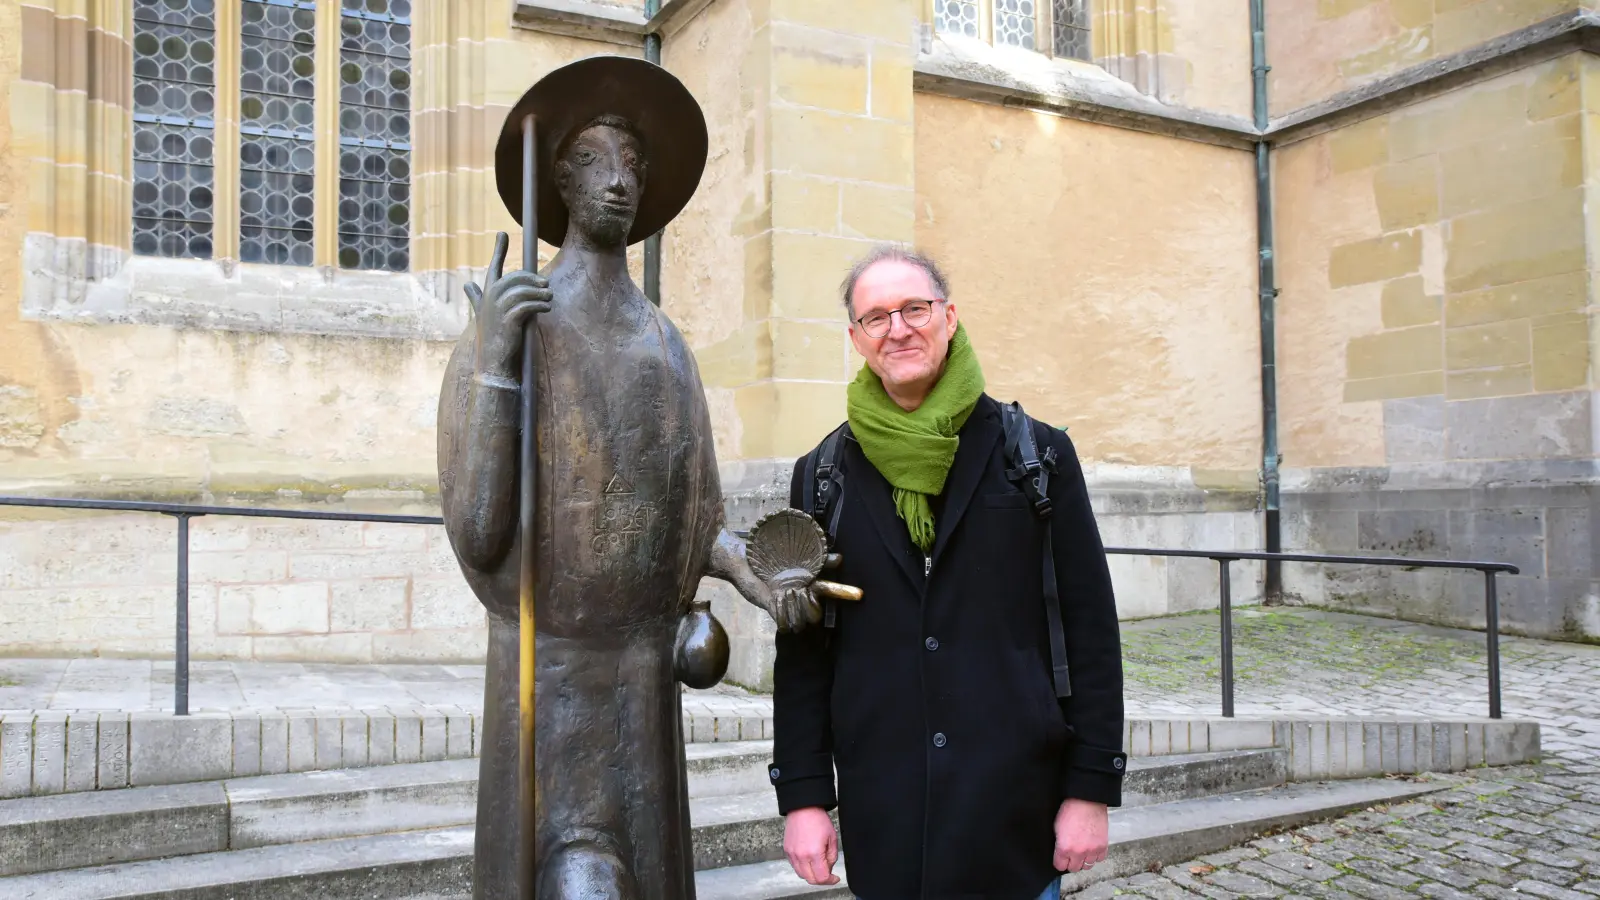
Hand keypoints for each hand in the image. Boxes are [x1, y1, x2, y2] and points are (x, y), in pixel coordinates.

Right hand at [465, 232, 551, 377]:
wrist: (493, 363)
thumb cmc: (490, 337)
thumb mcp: (481, 315)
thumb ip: (476, 298)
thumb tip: (467, 285)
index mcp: (486, 295)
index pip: (493, 268)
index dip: (498, 250)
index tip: (502, 233)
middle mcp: (490, 299)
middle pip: (515, 277)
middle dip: (532, 278)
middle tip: (545, 284)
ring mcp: (499, 309)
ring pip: (524, 291)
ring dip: (540, 292)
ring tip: (549, 296)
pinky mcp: (509, 320)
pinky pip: (528, 305)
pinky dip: (540, 304)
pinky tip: (547, 307)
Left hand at [768, 554, 857, 632]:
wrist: (760, 574)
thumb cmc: (783, 566)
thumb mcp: (801, 560)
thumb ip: (820, 559)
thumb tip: (839, 559)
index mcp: (814, 587)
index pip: (833, 592)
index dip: (846, 593)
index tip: (859, 594)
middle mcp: (806, 603)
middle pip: (815, 617)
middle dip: (807, 606)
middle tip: (799, 591)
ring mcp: (793, 612)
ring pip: (800, 624)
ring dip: (793, 608)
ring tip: (785, 592)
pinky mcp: (779, 616)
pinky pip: (784, 625)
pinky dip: (781, 613)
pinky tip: (776, 599)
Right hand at [783, 807, 840, 884]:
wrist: (803, 808)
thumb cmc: (818, 820)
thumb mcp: (832, 838)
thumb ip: (832, 857)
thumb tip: (828, 868)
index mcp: (814, 853)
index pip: (821, 878)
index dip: (830, 881)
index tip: (834, 878)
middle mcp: (801, 856)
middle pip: (811, 879)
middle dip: (821, 879)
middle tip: (828, 873)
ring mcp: (792, 854)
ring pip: (802, 875)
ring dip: (811, 874)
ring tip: (818, 864)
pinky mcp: (787, 851)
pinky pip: (795, 866)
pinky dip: (803, 867)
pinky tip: (809, 859)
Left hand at [1053, 798, 1108, 872]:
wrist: (1087, 801)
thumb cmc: (1070, 810)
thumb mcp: (1056, 827)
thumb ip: (1059, 844)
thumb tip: (1060, 853)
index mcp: (1064, 847)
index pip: (1060, 866)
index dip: (1059, 861)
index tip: (1060, 858)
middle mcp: (1078, 852)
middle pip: (1074, 868)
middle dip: (1071, 862)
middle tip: (1071, 854)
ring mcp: (1092, 850)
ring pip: (1087, 866)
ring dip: (1084, 860)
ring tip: (1082, 851)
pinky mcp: (1103, 846)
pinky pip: (1099, 859)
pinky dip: (1095, 855)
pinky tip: (1092, 848)